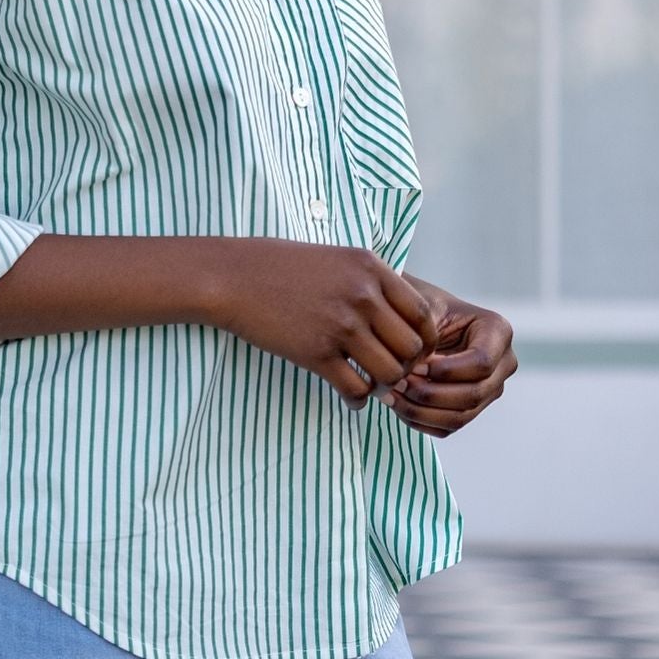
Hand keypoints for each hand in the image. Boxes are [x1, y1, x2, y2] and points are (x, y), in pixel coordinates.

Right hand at [208, 239, 439, 408]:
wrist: (233, 277)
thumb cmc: (281, 266)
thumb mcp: (336, 259)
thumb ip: (371, 281)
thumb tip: (402, 316)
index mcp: (371, 268)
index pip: (423, 314)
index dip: (426, 340)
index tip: (415, 352)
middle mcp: (362, 295)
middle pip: (411, 348)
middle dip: (407, 367)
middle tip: (391, 372)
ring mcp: (340, 325)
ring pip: (389, 374)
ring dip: (384, 386)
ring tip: (371, 385)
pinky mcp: (316, 353)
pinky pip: (355, 389)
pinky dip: (357, 400)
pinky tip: (350, 396)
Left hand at [373, 275, 516, 436]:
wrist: (413, 319)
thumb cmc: (418, 306)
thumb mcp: (421, 306)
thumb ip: (421, 330)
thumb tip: (417, 367)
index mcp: (497, 331)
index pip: (482, 363)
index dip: (447, 370)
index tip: (415, 365)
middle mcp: (502, 364)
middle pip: (473, 395)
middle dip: (430, 393)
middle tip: (397, 382)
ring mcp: (489, 390)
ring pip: (460, 417)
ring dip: (420, 411)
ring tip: (391, 394)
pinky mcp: (470, 409)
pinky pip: (447, 427)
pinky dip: (419, 421)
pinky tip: (396, 404)